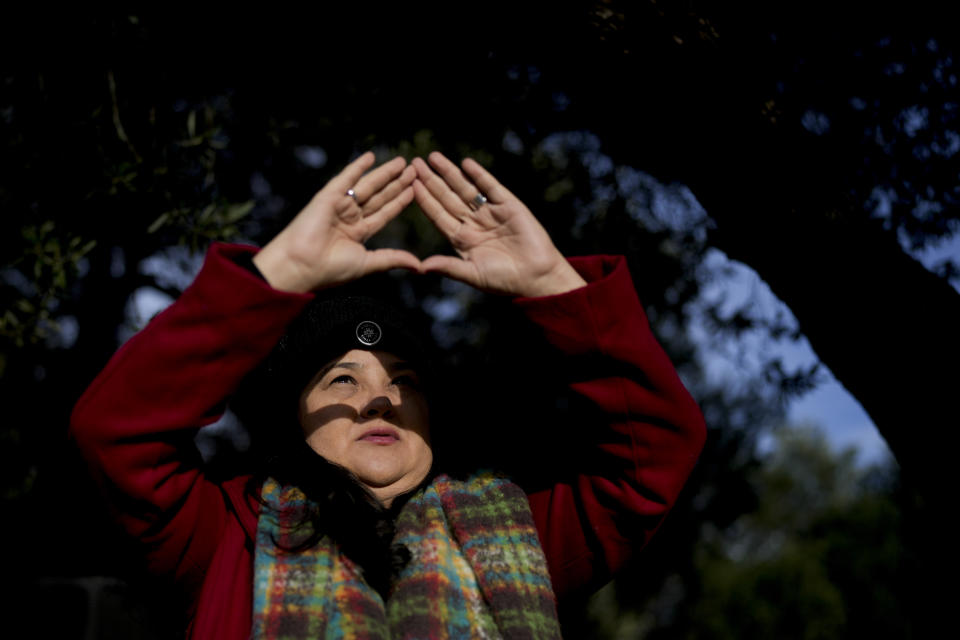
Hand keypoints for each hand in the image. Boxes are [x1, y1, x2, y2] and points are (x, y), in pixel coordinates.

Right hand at [253, 152, 417, 292]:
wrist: (302, 265)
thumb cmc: (331, 269)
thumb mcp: (368, 263)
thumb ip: (392, 259)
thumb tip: (419, 267)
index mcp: (359, 233)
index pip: (384, 213)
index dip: (399, 201)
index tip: (414, 189)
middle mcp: (350, 217)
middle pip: (379, 196)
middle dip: (397, 183)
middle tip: (414, 169)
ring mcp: (339, 205)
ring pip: (368, 186)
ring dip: (384, 173)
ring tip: (402, 162)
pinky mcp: (329, 196)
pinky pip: (346, 178)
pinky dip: (358, 167)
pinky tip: (371, 156)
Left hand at [412, 152, 585, 296]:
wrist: (537, 276)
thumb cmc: (504, 281)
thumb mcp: (473, 274)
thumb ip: (449, 267)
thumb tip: (421, 267)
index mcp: (461, 239)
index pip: (438, 215)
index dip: (424, 199)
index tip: (410, 185)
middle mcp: (473, 223)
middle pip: (447, 197)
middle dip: (431, 180)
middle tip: (413, 163)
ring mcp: (490, 212)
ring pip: (465, 188)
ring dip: (449, 172)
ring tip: (433, 157)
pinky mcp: (509, 205)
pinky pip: (491, 186)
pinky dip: (479, 175)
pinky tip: (466, 163)